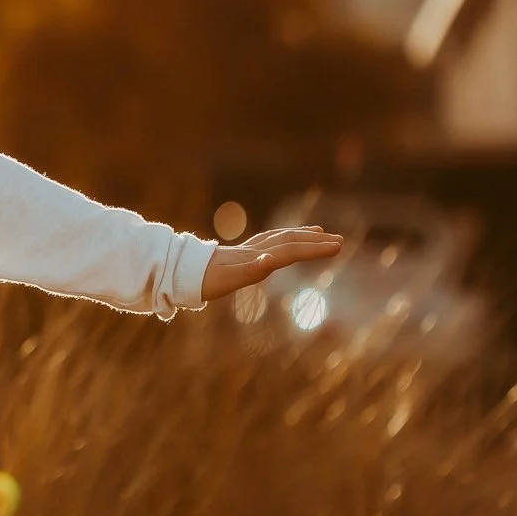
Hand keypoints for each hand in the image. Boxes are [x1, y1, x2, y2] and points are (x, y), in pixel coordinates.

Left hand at [200, 226, 343, 303]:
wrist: (177, 272)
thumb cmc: (202, 280)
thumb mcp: (225, 279)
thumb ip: (248, 271)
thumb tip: (268, 261)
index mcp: (256, 257)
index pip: (291, 251)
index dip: (314, 249)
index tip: (338, 246)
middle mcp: (254, 251)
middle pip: (289, 243)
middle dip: (314, 242)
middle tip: (339, 241)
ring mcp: (246, 252)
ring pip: (279, 240)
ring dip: (300, 237)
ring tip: (318, 234)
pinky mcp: (238, 256)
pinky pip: (266, 245)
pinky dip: (281, 243)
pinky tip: (281, 247)